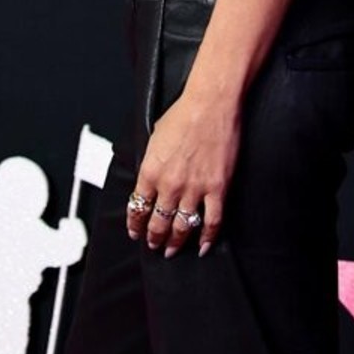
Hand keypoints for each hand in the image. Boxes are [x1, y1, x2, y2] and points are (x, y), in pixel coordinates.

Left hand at [126, 92, 240, 257]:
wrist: (211, 103)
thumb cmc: (183, 113)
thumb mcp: (154, 138)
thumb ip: (151, 162)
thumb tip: (150, 177)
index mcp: (150, 172)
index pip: (137, 209)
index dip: (135, 225)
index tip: (136, 233)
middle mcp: (170, 185)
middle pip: (158, 223)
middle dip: (154, 238)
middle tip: (154, 244)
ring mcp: (195, 188)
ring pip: (183, 227)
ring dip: (176, 242)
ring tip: (173, 249)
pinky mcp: (218, 187)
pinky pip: (212, 221)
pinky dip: (208, 238)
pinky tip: (204, 246)